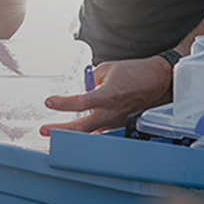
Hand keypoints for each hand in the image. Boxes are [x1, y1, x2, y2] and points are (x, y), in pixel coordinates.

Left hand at [39, 55, 173, 135]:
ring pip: (90, 132)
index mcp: (108, 95)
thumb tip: (78, 89)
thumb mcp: (107, 69)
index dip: (63, 103)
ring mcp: (116, 121)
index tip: (49, 102)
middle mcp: (112, 112)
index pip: (81, 102)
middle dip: (61, 130)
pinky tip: (73, 134)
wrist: (159, 81)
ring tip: (53, 134)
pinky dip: (86, 132)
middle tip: (44, 130)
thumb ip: (89, 80)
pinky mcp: (119, 124)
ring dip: (71, 133)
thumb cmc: (135, 72)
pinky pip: (99, 130)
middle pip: (82, 126)